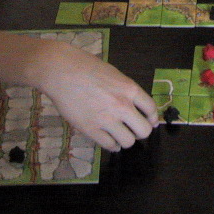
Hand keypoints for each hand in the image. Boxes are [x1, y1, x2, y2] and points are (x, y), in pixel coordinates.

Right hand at [37, 38, 157, 150]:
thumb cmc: (86, 67)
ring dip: (125, 140)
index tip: (150, 122)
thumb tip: (136, 105)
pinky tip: (109, 140)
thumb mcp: (114, 74)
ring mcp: (107, 119)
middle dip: (140, 132)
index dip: (152, 118)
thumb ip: (126, 90)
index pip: (151, 110)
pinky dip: (112, 145)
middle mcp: (122, 106)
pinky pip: (109, 145)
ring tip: (119, 135)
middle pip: (144, 131)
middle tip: (133, 130)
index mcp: (130, 89)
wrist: (61, 70)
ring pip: (128, 142)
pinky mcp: (90, 129)